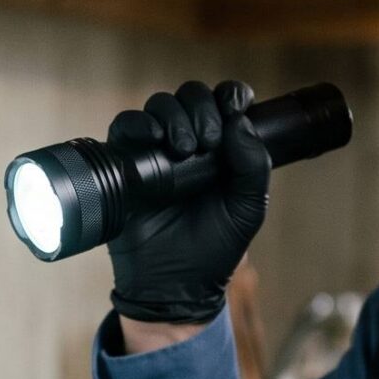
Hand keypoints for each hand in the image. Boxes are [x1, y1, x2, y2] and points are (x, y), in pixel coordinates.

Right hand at [106, 79, 270, 324]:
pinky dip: (137, 123)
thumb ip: (254, 166)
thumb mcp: (248, 208)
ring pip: (160, 105)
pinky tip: (153, 137)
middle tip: (207, 141)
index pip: (225, 102)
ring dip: (174, 115)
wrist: (175, 284)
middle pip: (191, 96)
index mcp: (222, 149)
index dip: (231, 94)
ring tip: (183, 149)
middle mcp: (188, 143)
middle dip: (202, 108)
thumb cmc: (214, 249)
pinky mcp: (125, 163)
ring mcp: (155, 151)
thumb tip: (240, 122)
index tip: (235, 106)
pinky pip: (124, 127)